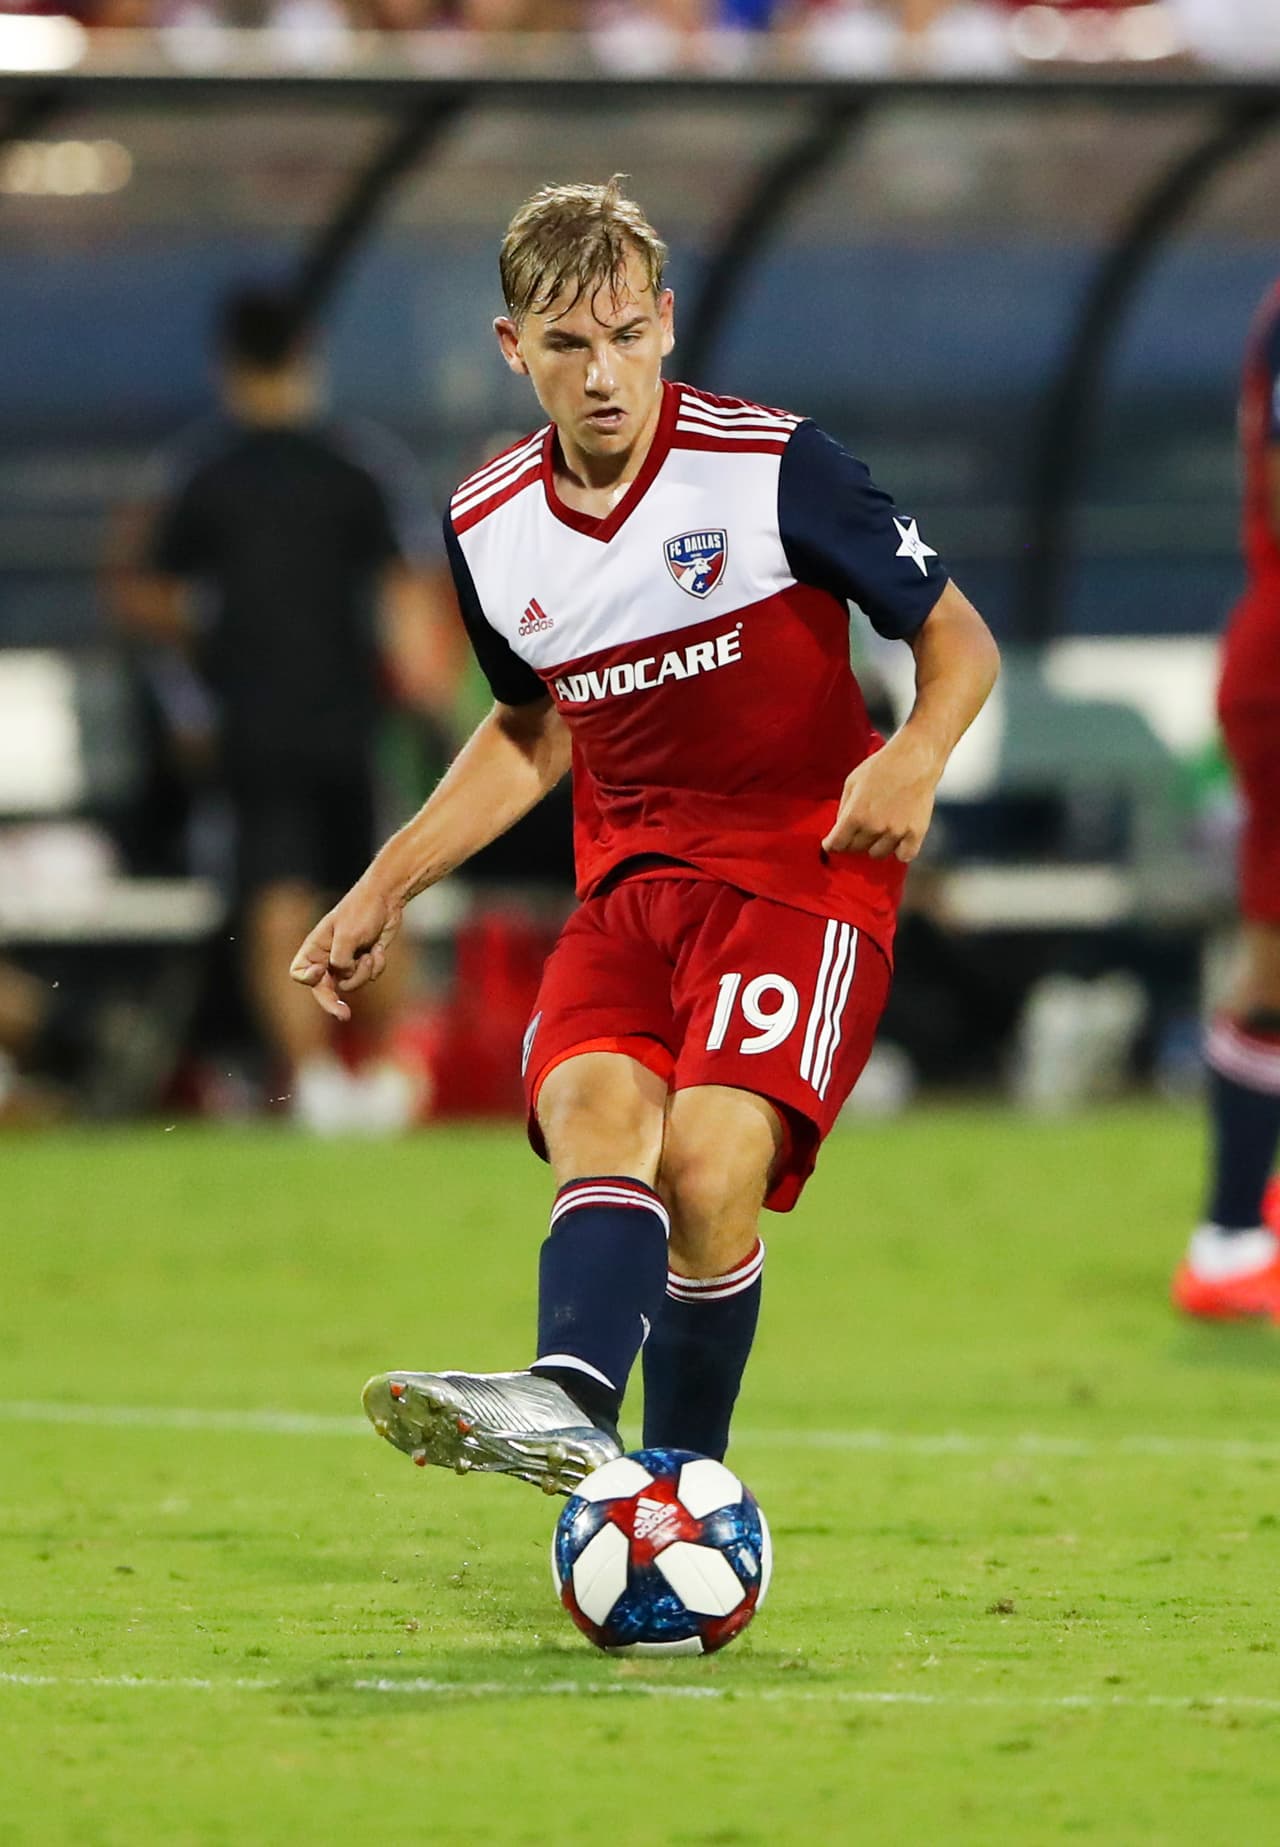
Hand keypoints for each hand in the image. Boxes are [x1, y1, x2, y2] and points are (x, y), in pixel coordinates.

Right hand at [289, 877, 403, 1020]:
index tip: (320, 974)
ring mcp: (346, 962)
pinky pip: (369, 977)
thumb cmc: (362, 911)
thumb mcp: (348, 934)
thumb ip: (341, 960)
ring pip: (351, 985)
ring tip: (370, 953)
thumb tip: (343, 976)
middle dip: (334, 1003)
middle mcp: (327, 958)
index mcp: (315, 948)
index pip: (298, 973)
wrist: (387, 900)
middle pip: (323, 990)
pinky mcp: (364, 963)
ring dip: (364, 972)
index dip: (307, 979)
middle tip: (344, 1016)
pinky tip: (379, 948)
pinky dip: (377, 965)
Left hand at [822, 732, 940, 863]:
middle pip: (856, 849)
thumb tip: (839, 828)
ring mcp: (896, 832)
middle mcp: (874, 827)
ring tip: (880, 829)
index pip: (836, 844)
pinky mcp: (915, 833)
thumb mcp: (852, 782)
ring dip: (875, 845)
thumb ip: (844, 808)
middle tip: (859, 829)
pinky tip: (897, 840)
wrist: (915, 759)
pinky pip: (904, 856)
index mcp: (855, 815)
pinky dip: (900, 851)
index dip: (832, 844)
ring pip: (878, 854)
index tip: (833, 843)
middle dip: (853, 841)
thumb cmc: (883, 766)